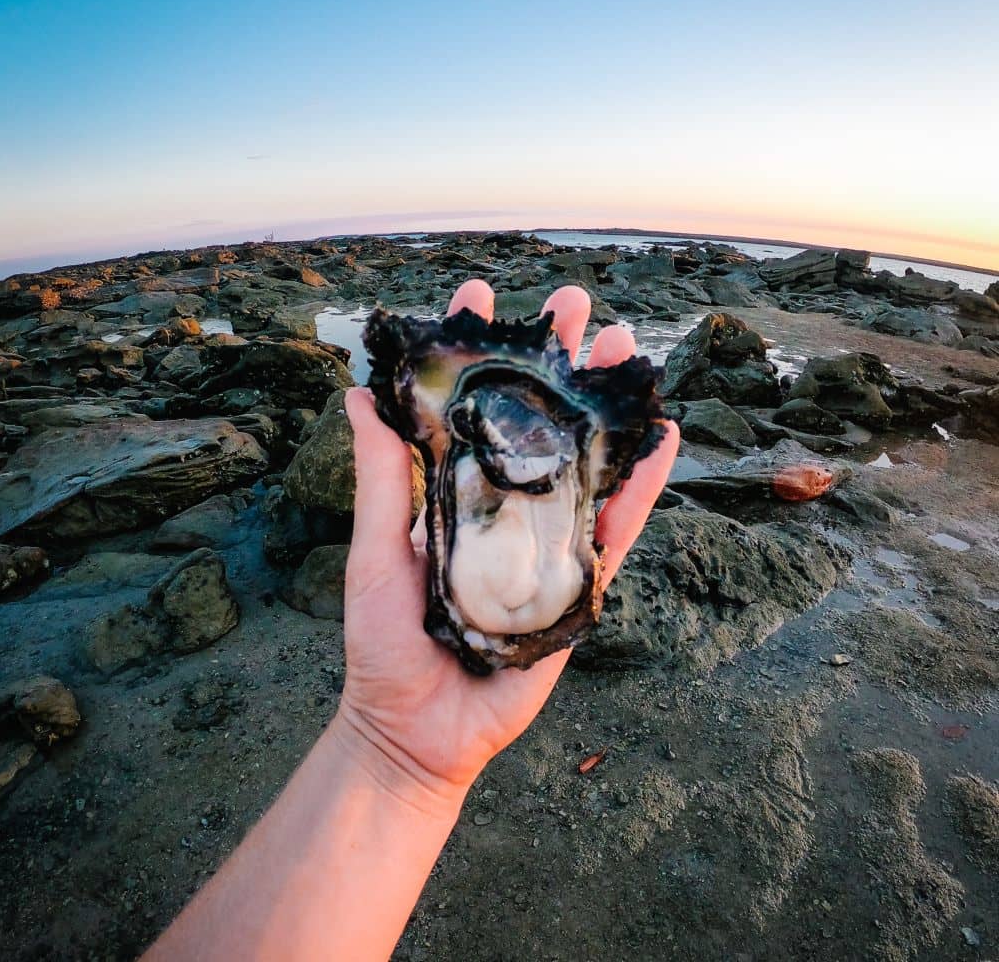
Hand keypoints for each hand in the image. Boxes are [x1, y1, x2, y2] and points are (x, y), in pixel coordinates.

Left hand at [334, 281, 679, 811]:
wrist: (420, 730)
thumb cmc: (384, 644)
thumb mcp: (375, 553)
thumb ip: (379, 480)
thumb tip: (360, 396)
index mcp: (450, 492)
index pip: (468, 407)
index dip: (476, 352)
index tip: (479, 294)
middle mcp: (503, 505)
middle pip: (536, 420)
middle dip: (554, 359)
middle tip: (572, 304)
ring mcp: (545, 540)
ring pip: (585, 460)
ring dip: (607, 405)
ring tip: (623, 348)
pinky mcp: (579, 582)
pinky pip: (619, 529)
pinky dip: (644, 486)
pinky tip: (664, 438)